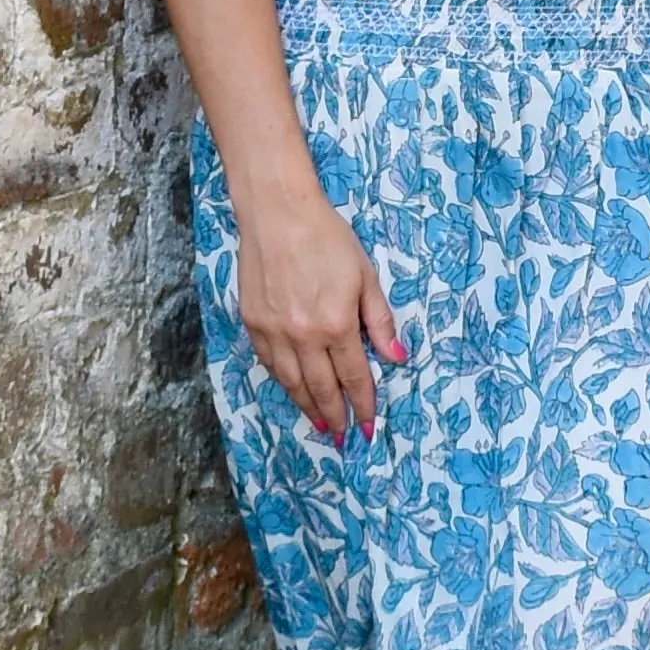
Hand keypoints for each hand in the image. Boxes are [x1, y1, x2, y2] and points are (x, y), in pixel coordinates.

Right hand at [235, 176, 405, 442]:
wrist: (277, 212)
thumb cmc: (327, 238)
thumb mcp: (365, 276)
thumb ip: (379, 321)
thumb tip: (396, 358)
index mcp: (337, 324)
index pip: (354, 376)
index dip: (362, 404)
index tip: (368, 427)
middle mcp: (303, 335)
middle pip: (321, 388)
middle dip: (334, 416)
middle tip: (341, 437)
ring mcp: (274, 331)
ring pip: (292, 382)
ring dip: (306, 406)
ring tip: (319, 424)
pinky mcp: (252, 322)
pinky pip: (269, 363)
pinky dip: (283, 382)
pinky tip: (292, 389)